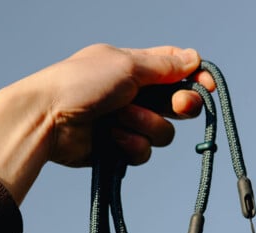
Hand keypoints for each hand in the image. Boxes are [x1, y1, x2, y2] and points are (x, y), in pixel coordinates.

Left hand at [0, 44, 214, 203]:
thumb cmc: (80, 84)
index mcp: (134, 67)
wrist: (47, 120)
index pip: (175, 69)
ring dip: (145, 125)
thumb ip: (163, 65)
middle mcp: (133, 94)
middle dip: (179, 105)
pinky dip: (130, 145)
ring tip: (117, 119)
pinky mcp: (118, 149)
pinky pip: (143, 152)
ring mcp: (126, 123)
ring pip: (163, 132)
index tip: (208, 87)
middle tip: (178, 106)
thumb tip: (194, 58)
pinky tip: (111, 138)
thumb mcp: (126, 65)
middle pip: (177, 103)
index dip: (195, 78)